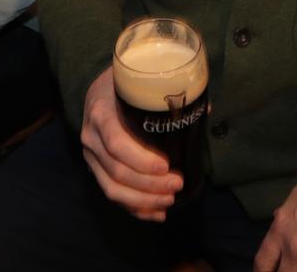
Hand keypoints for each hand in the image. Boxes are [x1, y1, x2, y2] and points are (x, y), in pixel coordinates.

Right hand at [79, 67, 179, 220]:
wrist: (99, 89)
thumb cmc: (125, 85)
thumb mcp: (139, 82)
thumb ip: (167, 95)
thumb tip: (205, 108)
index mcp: (102, 113)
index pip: (117, 143)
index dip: (141, 160)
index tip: (166, 165)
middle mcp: (92, 137)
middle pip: (117, 170)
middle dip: (149, 184)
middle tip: (177, 184)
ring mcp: (92, 156)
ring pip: (112, 188)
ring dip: (143, 200)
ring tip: (169, 200)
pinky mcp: (96, 169)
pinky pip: (112, 194)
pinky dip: (135, 208)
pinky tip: (157, 213)